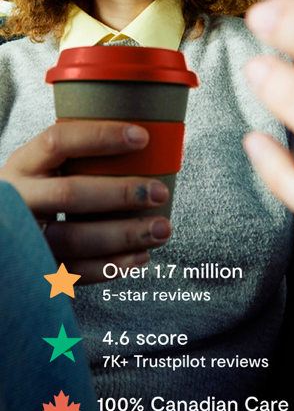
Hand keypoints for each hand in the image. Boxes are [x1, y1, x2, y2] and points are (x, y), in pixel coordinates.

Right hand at [0, 121, 170, 282]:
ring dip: (123, 235)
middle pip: (69, 194)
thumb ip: (80, 159)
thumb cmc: (40, 191)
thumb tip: (147, 145)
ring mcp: (25, 236)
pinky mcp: (37, 268)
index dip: (100, 137)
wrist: (6, 232)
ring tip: (160, 229)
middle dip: (120, 193)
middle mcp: (19, 198)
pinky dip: (111, 267)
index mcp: (24, 164)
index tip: (142, 137)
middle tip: (159, 193)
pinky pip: (74, 272)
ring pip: (73, 238)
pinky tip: (139, 256)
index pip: (59, 141)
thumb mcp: (45, 167)